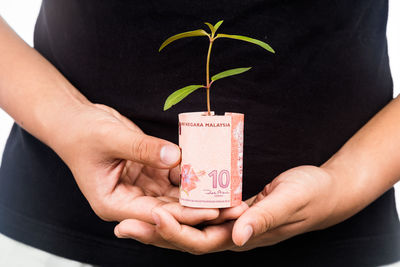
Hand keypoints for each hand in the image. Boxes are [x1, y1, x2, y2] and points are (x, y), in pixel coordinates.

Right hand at [52, 103, 218, 227]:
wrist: (75, 120)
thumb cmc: (82, 132)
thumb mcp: (110, 138)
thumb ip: (143, 148)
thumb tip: (177, 157)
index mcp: (113, 204)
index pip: (155, 215)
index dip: (184, 215)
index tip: (213, 211)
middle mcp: (129, 201)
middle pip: (170, 211)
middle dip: (200, 209)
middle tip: (231, 207)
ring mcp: (141, 188)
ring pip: (175, 196)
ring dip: (201, 194)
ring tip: (229, 192)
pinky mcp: (149, 173)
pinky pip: (174, 177)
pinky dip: (191, 174)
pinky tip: (213, 171)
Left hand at [115, 165, 355, 253]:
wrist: (325, 192)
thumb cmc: (312, 195)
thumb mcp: (291, 201)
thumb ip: (265, 218)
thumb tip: (238, 236)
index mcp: (244, 235)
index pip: (203, 241)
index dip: (176, 233)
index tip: (151, 218)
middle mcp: (232, 233)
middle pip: (187, 239)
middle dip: (154, 234)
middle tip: (122, 226)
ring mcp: (230, 222)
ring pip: (188, 227)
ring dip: (159, 223)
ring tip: (129, 217)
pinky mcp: (231, 209)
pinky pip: (200, 211)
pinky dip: (179, 209)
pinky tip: (161, 200)